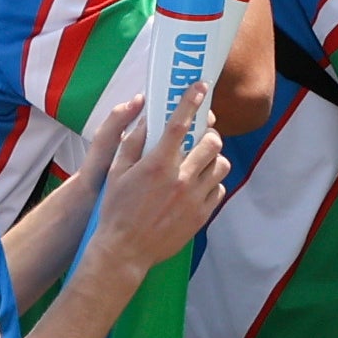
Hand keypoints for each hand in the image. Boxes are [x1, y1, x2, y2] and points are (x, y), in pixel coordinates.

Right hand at [94, 95, 230, 270]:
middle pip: (212, 142)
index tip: (201, 87)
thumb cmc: (116, 209)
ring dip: (213, 158)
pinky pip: (219, 189)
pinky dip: (212, 182)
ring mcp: (194, 198)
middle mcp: (180, 179)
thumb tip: (148, 117)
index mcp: (157, 164)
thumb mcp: (117, 171)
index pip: (180, 124)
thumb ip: (133, 142)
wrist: (125, 251)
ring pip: (220, 165)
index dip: (192, 101)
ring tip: (200, 160)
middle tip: (200, 135)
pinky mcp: (201, 215)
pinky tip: (198, 183)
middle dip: (208, 133)